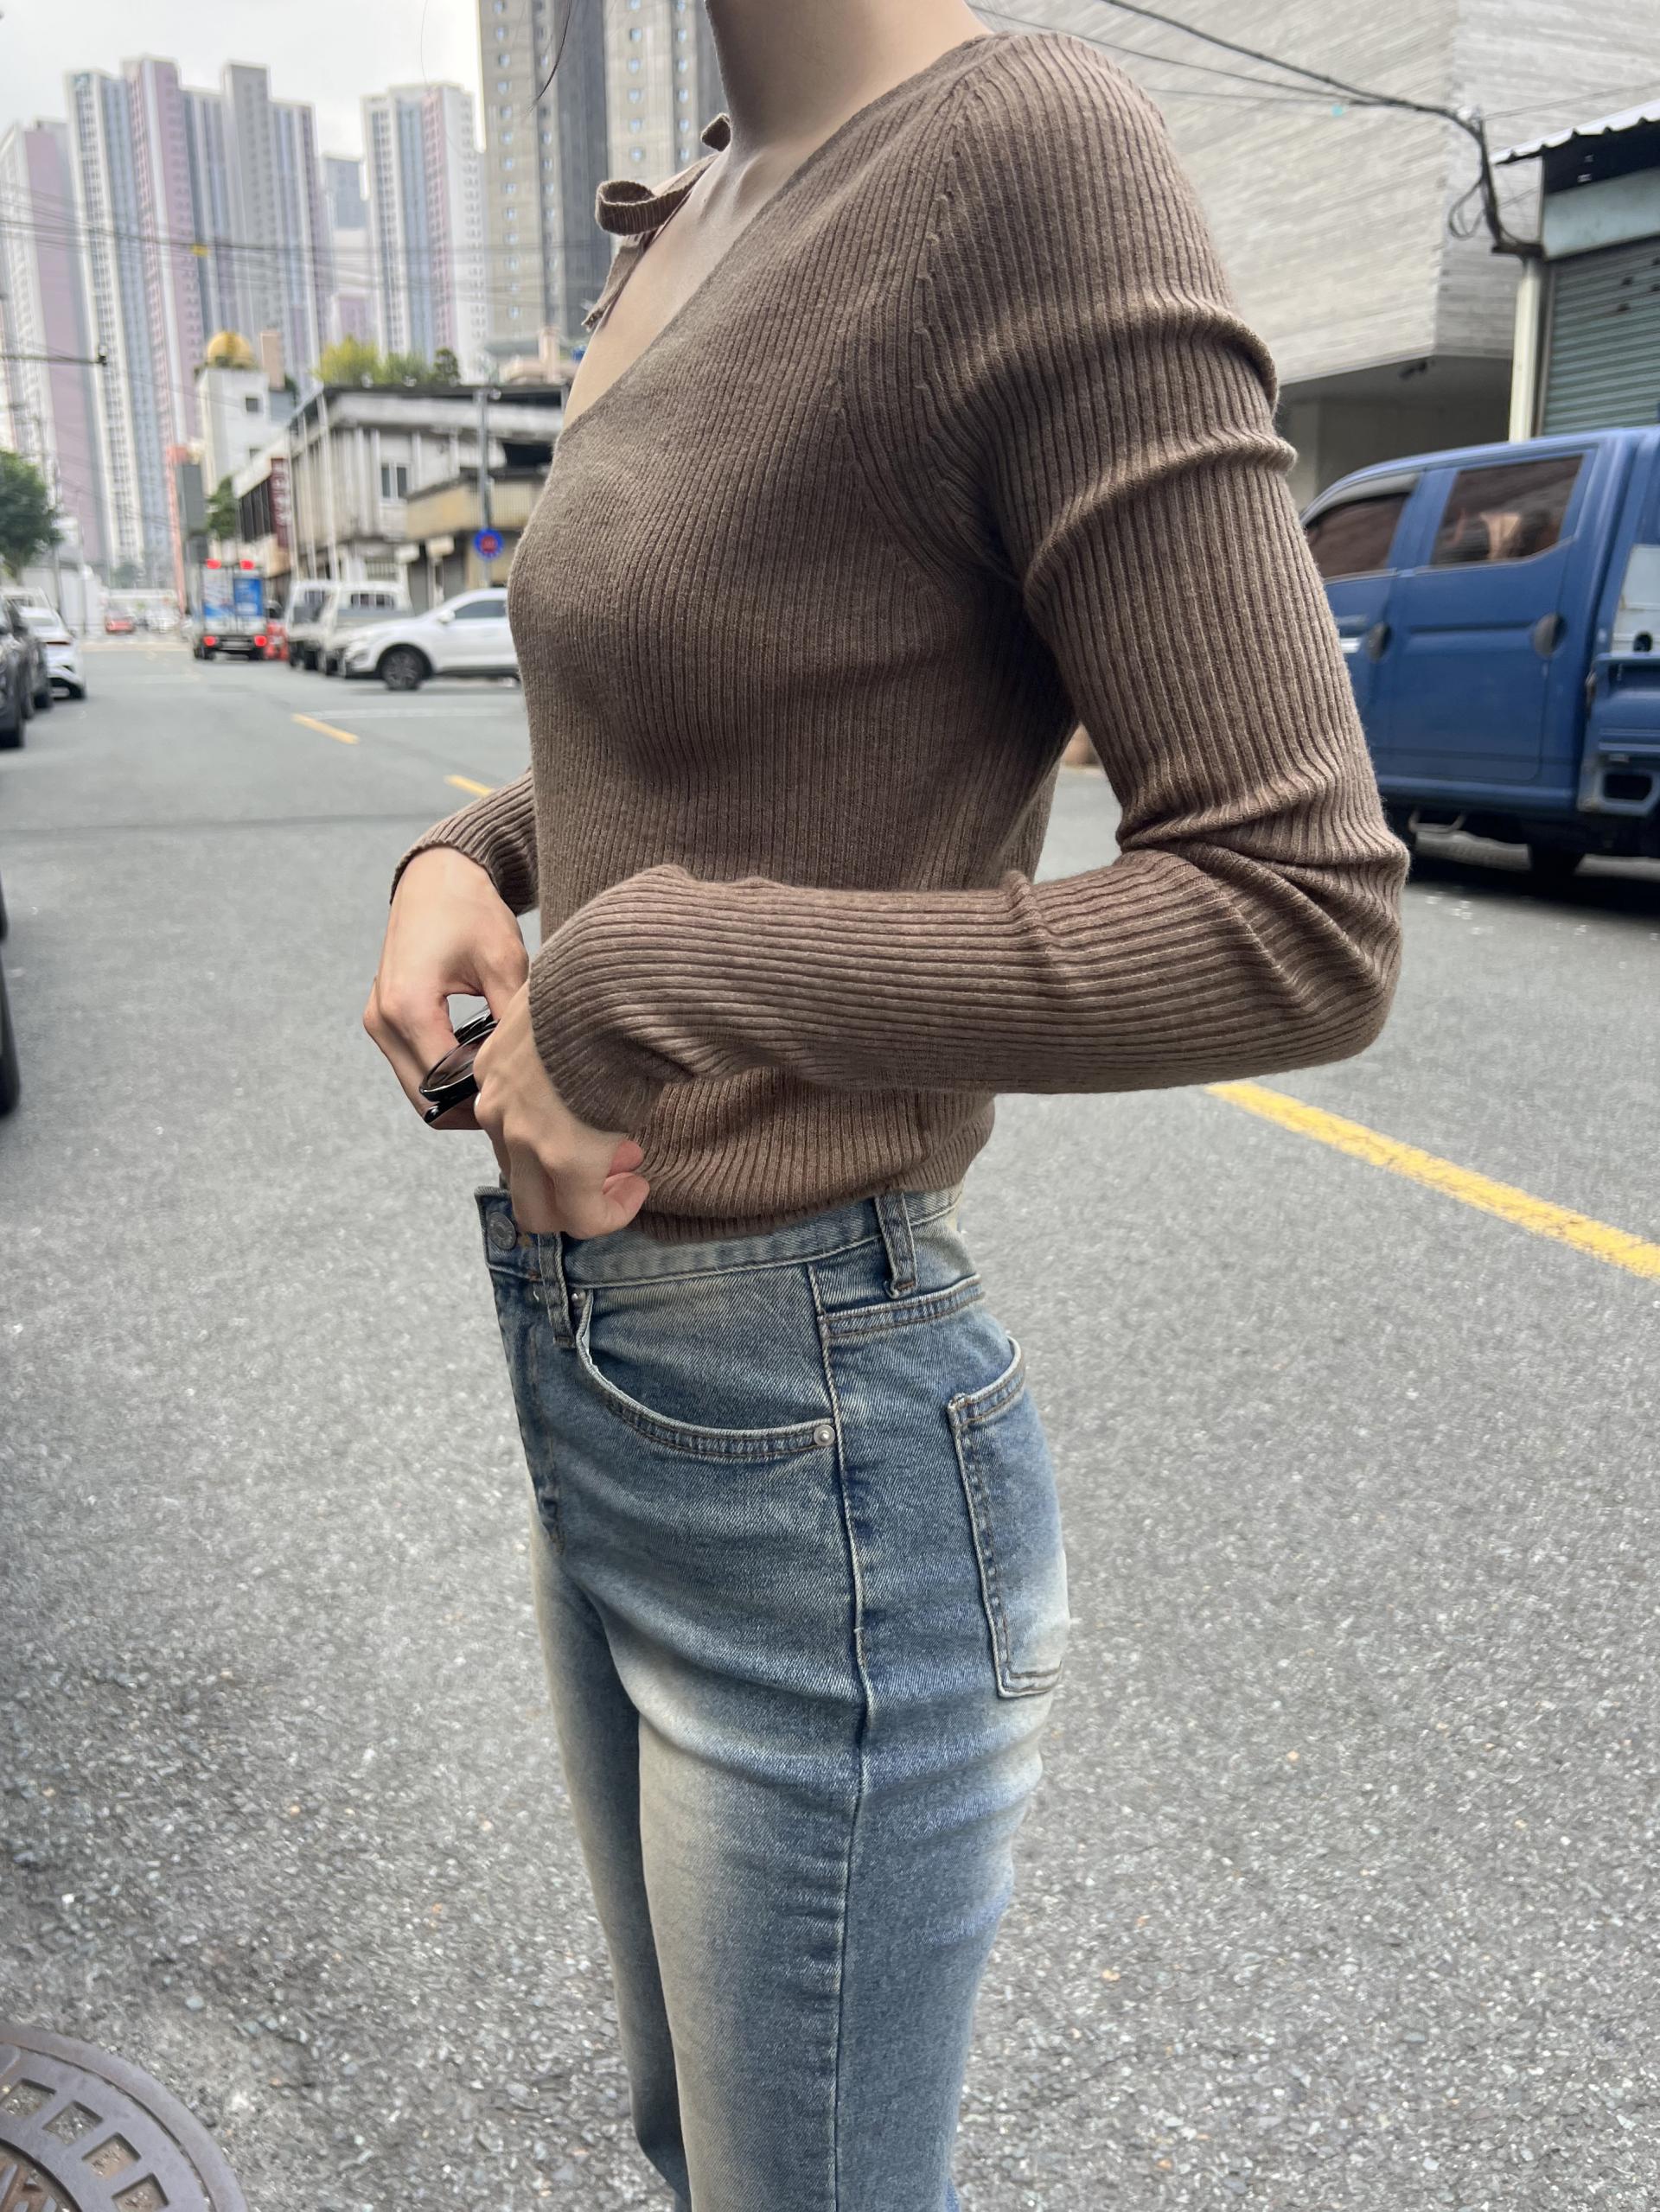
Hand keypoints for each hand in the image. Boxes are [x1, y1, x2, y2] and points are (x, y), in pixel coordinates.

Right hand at [365, 847, 528, 1126]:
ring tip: (501, 1090)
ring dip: (453, 1098)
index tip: (522, 1107)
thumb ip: (511, 1020)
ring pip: (416, 1088)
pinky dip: (442, 1077)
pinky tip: (481, 1070)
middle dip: (468, 1110)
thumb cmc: (471, 911)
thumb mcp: (504, 963)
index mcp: (408, 1007)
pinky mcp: (382, 1017)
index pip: (445, 1086)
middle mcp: (382, 1018)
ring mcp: (377, 1019)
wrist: (437, 876)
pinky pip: (411, 1066)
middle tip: (515, 1109)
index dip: (483, 1103)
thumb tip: (528, 1073)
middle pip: (425, 1098)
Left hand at [472, 985, 649, 1236]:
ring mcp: (525, 1139)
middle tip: (615, 1164)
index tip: (600, 1130)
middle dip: (566, 1181)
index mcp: (493, 1071)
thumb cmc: (596, 985)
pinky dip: (611, 1213)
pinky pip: (583, 1216)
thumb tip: (592, 1050)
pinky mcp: (565, 1161)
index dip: (554, 1140)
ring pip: (540, 1209)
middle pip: (518, 1178)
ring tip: (629, 1182)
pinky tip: (638, 1191)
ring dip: (585, 1203)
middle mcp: (497, 1111)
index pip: (510, 1128)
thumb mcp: (560, 1012)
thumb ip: (560, 1043)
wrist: (610, 985)